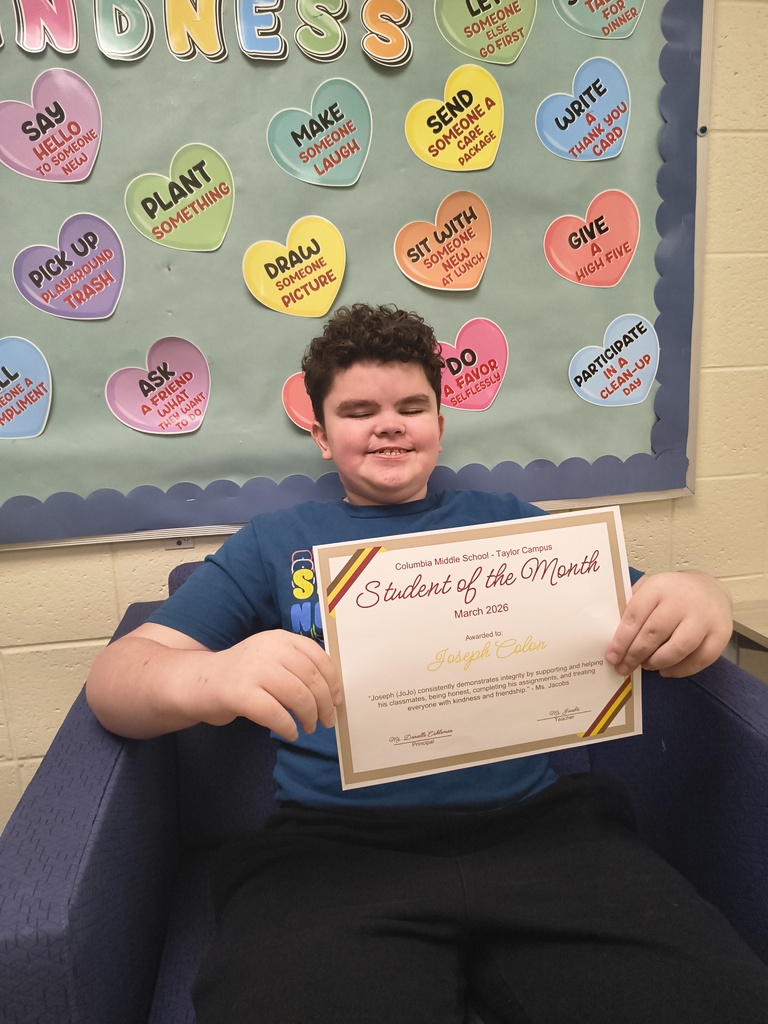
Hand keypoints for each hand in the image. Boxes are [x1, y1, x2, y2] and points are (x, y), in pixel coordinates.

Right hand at [200, 630, 341, 740]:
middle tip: (326, 721)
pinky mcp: (241, 693)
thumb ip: (296, 665)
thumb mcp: (271, 658)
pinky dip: (288, 727)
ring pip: (298, 696)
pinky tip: (290, 733)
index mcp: (280, 638)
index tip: (337, 700)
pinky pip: (276, 714)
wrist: (198, 682)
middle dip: (324, 704)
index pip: (318, 656)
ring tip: (309, 727)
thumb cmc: (241, 674)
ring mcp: (254, 670)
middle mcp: (269, 649)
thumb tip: (331, 691)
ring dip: (309, 716)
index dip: (333, 681)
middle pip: (311, 679)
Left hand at [605, 571, 732, 677]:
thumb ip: (632, 606)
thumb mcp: (649, 588)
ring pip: (677, 649)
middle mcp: (682, 602)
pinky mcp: (720, 635)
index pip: (635, 616)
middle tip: (624, 667)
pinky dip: (680, 670)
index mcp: (659, 588)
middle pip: (654, 634)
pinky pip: (699, 660)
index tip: (611, 656)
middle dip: (635, 655)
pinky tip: (666, 670)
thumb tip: (610, 634)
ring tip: (646, 666)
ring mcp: (703, 619)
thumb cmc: (672, 593)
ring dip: (657, 663)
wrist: (711, 589)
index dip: (621, 640)